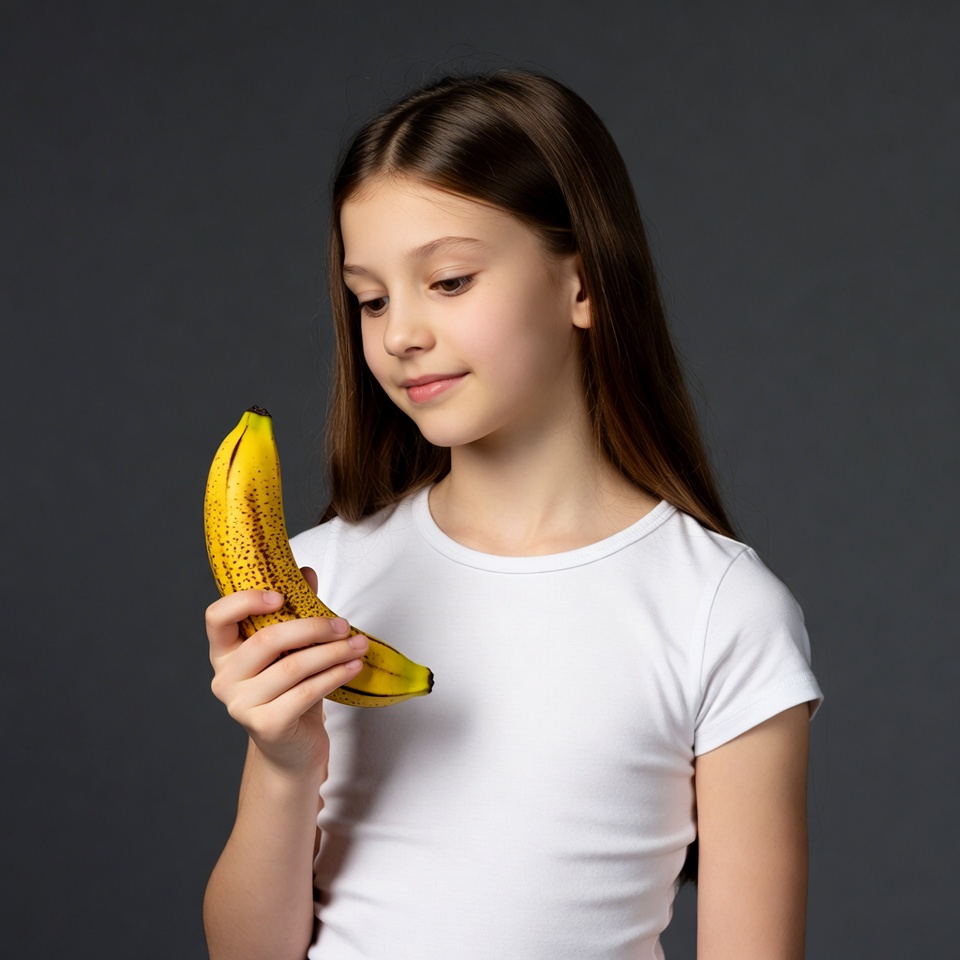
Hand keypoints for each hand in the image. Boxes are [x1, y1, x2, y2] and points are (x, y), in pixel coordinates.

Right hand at [205, 567, 367, 775]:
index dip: (244, 601)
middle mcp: (225, 678)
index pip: (217, 618)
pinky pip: (305, 693)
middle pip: (266, 639)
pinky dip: (334, 676)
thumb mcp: (292, 650)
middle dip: (312, 627)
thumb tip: (306, 572)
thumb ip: (295, 611)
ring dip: (332, 652)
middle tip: (344, 624)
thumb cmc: (290, 692)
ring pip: (292, 667)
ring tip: (359, 645)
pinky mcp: (266, 726)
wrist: (292, 748)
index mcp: (225, 652)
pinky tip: (353, 667)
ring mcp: (241, 705)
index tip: (280, 596)